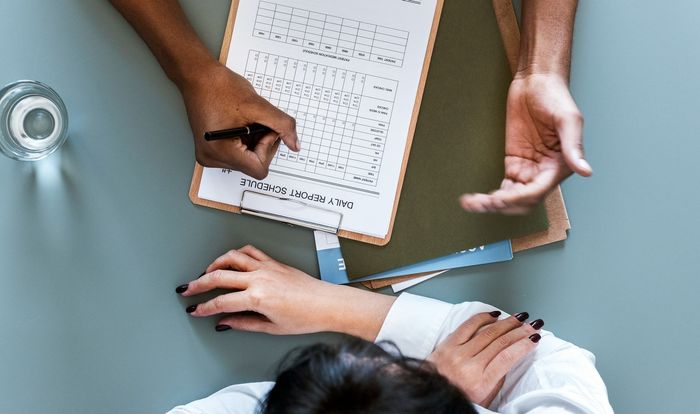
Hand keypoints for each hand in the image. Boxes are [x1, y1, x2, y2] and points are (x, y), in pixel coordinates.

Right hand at [175, 245, 394, 337]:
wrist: (326, 304)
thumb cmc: (305, 317)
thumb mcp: (271, 327)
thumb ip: (244, 323)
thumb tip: (225, 322)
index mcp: (257, 298)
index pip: (221, 302)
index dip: (204, 307)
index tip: (194, 310)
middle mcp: (259, 279)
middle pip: (219, 276)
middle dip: (199, 284)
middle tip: (187, 289)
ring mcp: (266, 267)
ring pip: (232, 258)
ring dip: (215, 264)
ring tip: (205, 273)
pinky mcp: (273, 262)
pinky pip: (250, 252)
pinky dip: (236, 254)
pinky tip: (230, 260)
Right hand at [181, 62, 299, 178]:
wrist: (198, 77)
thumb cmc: (220, 87)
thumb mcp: (258, 105)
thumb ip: (282, 125)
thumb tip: (295, 144)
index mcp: (220, 152)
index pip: (259, 169)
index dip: (267, 148)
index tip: (264, 128)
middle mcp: (212, 159)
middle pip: (253, 166)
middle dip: (262, 144)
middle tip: (256, 121)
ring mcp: (210, 156)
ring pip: (247, 161)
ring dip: (254, 143)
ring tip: (245, 121)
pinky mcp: (211, 150)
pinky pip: (238, 155)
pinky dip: (245, 141)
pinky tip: (240, 125)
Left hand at [427, 311, 542, 406]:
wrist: (429, 394)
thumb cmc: (457, 397)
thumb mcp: (484, 397)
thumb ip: (497, 378)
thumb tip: (511, 354)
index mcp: (480, 383)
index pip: (507, 357)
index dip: (524, 345)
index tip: (535, 338)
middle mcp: (468, 366)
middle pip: (500, 342)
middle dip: (520, 331)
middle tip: (532, 324)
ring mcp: (456, 353)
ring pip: (487, 332)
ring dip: (507, 322)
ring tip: (519, 318)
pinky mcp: (447, 344)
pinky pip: (468, 326)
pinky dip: (483, 318)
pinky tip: (495, 315)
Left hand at [460, 74, 591, 213]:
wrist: (535, 82)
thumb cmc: (555, 96)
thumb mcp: (568, 119)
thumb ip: (574, 146)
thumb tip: (585, 170)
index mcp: (560, 165)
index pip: (538, 191)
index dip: (519, 197)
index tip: (500, 198)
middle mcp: (545, 172)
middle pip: (524, 200)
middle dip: (505, 205)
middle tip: (485, 202)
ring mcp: (528, 168)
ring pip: (512, 197)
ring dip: (494, 204)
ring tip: (473, 203)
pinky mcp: (514, 162)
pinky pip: (504, 186)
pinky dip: (491, 196)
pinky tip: (476, 199)